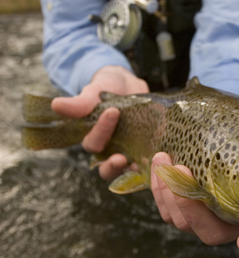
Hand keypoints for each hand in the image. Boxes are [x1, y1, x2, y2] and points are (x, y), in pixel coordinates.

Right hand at [51, 65, 148, 179]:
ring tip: (143, 164)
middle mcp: (110, 151)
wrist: (130, 85)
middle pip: (107, 169)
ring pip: (129, 172)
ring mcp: (130, 153)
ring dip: (135, 170)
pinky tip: (163, 159)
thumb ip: (80, 102)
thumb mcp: (94, 91)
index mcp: (94, 139)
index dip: (101, 131)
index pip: (93, 143)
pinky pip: (151, 165)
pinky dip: (156, 165)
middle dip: (113, 167)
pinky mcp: (149, 151)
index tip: (113, 111)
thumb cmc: (107, 88)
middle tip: (121, 159)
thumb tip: (56, 105)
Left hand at [151, 152, 238, 255]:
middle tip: (179, 170)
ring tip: (163, 158)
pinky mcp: (192, 205)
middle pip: (208, 232)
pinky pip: (169, 207)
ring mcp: (210, 217)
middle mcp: (234, 228)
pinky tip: (158, 163)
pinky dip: (160, 187)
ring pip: (182, 221)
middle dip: (188, 205)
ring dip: (167, 192)